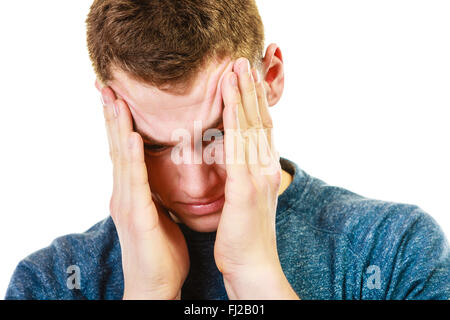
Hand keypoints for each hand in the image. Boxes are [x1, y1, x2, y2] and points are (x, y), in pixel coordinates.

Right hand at [99, 83, 189, 299]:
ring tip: (114, 98)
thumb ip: (157, 195)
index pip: (125, 150)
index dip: (121, 122)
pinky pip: (135, 181)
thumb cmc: (161, 253)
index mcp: (133, 192)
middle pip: (117, 146)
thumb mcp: (161, 216)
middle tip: (107, 84)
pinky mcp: (135, 216)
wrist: (155, 286)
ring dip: (117, 126)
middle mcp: (125, 193)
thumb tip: (162, 180)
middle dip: (113, 114)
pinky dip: (131, 157)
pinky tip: (130, 136)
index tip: (120, 96)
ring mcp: (126, 203)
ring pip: (120, 157)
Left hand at [214, 58, 298, 298]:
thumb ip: (247, 179)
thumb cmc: (245, 238)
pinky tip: (231, 98)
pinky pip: (239, 145)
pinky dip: (236, 118)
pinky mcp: (246, 186)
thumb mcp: (248, 202)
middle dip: (252, 91)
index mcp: (264, 172)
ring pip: (251, 127)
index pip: (260, 131)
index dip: (255, 104)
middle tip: (245, 62)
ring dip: (244, 95)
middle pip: (259, 122)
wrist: (253, 267)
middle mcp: (266, 169)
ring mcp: (258, 176)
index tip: (248, 81)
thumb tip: (242, 166)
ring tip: (238, 69)